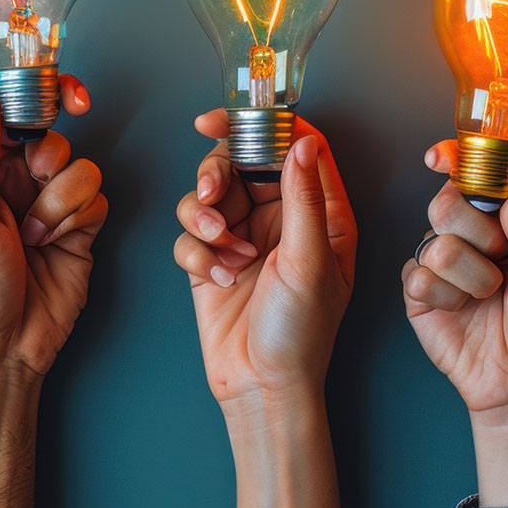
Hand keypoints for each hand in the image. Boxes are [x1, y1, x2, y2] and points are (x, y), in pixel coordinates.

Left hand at [0, 77, 106, 381]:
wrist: (5, 346)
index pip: (12, 115)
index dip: (41, 97)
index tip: (67, 95)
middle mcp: (15, 184)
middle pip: (53, 138)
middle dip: (49, 162)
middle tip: (33, 184)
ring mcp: (49, 206)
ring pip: (80, 168)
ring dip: (61, 202)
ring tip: (35, 235)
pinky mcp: (80, 230)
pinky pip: (98, 198)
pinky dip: (79, 219)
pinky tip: (55, 245)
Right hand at [172, 111, 355, 413]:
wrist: (261, 386)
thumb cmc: (300, 333)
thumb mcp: (309, 260)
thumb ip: (303, 197)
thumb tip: (303, 142)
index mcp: (319, 212)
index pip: (293, 145)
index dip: (260, 123)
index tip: (219, 120)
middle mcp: (281, 218)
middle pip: (238, 162)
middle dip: (216, 175)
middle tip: (211, 197)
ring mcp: (243, 238)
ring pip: (206, 194)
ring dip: (204, 219)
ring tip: (221, 251)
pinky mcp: (211, 259)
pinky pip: (188, 234)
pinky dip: (197, 254)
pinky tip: (217, 279)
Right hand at [401, 143, 507, 505]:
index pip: (478, 178)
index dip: (457, 159)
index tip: (442, 156)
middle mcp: (475, 238)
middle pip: (446, 201)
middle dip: (475, 231)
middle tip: (500, 259)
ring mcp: (445, 265)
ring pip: (434, 241)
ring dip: (470, 276)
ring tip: (490, 297)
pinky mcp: (421, 294)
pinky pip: (417, 275)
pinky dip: (447, 297)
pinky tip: (465, 312)